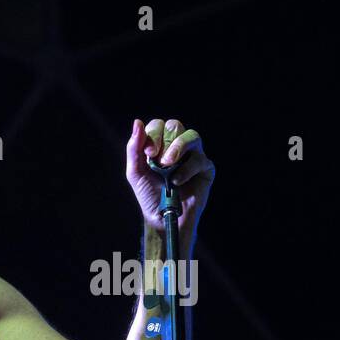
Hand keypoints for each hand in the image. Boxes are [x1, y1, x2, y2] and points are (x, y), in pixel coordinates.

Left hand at [125, 118, 214, 232]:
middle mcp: (178, 146)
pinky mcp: (206, 168)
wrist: (162, 217)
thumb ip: (134, 149)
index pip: (158, 125)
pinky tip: (176, 181)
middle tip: (157, 159)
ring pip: (192, 135)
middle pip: (175, 125)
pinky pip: (199, 159)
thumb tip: (137, 122)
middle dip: (164, 140)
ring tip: (168, 165)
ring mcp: (193, 155)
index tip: (148, 153)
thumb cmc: (149, 195)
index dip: (153, 134)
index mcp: (160, 145)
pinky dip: (186, 169)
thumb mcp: (136, 173)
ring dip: (177, 147)